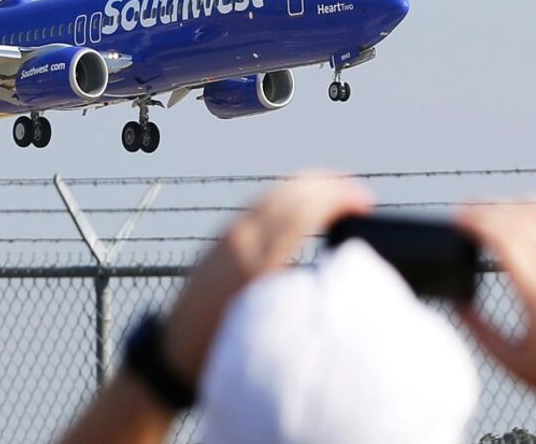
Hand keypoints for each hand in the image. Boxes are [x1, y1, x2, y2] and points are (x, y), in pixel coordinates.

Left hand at [161, 173, 372, 385]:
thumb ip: (298, 298)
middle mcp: (240, 241)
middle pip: (289, 195)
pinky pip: (260, 202)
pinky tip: (301, 198)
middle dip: (328, 186)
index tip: (364, 201)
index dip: (336, 199)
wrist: (170, 350)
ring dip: (308, 185)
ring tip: (339, 186)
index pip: (301, 213)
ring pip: (273, 194)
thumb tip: (335, 275)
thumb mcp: (266, 327)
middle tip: (361, 192)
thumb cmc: (221, 349)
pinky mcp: (220, 238)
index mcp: (254, 264)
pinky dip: (287, 193)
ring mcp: (227, 236)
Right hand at [458, 203, 535, 443]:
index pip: (504, 237)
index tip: (456, 218)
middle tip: (466, 211)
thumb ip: (480, 331)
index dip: (475, 220)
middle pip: (522, 218)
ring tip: (494, 210)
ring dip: (515, 204)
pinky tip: (528, 221)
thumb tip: (457, 302)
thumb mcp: (513, 362)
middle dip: (488, 207)